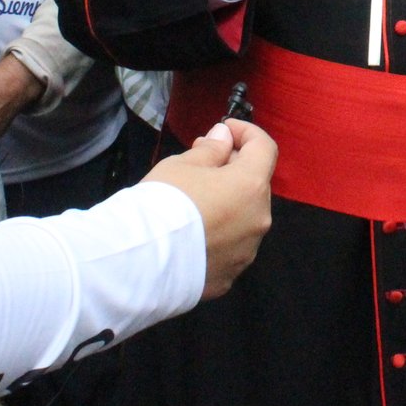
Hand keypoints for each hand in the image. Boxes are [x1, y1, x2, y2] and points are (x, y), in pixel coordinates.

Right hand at [147, 119, 277, 298]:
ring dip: (228, 203)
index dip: (247, 132)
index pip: (265, 148)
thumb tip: (225, 137)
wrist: (140, 260)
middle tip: (201, 162)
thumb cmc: (164, 202)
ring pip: (244, 217)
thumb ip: (211, 149)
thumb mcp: (183, 164)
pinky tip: (191, 233)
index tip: (224, 129)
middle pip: (255, 185)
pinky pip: (230, 246)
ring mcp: (247, 251)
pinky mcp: (230, 276)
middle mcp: (259, 219)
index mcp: (252, 187)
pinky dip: (218, 234)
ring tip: (194, 200)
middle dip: (233, 168)